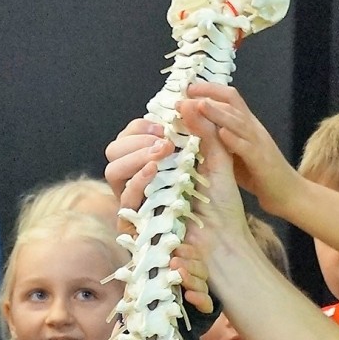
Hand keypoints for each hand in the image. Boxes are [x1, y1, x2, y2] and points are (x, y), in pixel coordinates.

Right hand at [102, 114, 250, 312]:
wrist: (225, 239)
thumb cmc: (222, 203)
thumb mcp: (216, 159)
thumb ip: (204, 130)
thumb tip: (188, 100)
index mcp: (154, 162)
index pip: (131, 136)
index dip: (142, 126)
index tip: (165, 124)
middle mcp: (140, 180)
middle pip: (115, 150)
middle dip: (136, 140)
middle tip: (163, 141)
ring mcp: (135, 201)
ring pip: (112, 171)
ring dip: (134, 157)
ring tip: (159, 154)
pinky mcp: (135, 222)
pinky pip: (124, 198)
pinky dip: (137, 180)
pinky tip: (154, 170)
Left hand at [179, 82, 298, 216]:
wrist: (290, 194)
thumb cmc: (261, 175)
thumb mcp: (235, 155)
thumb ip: (218, 141)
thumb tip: (196, 131)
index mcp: (247, 125)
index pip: (229, 98)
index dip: (210, 90)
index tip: (189, 88)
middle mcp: (253, 129)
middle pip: (232, 104)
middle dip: (208, 97)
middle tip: (185, 95)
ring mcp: (258, 143)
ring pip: (238, 122)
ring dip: (218, 113)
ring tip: (200, 105)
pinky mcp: (261, 161)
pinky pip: (247, 147)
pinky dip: (234, 139)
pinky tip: (221, 134)